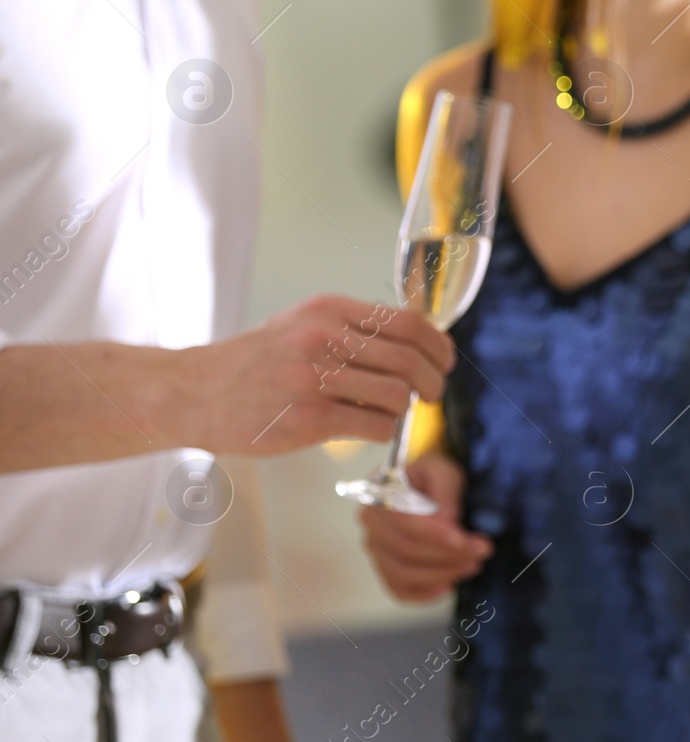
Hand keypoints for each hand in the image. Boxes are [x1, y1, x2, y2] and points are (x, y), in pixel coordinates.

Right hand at [182, 295, 456, 454]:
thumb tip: (416, 346)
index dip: (438, 346)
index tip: (444, 363)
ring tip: (391, 414)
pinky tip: (368, 430)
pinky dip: (383, 431)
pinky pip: (374, 426)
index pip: (408, 322)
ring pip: (396, 396)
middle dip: (433, 382)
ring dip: (404, 410)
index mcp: (329, 310)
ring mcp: (314, 379)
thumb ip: (353, 329)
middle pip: (410, 360)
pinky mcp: (308, 419)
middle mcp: (323, 338)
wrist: (194, 392)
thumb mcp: (303, 324)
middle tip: (432, 395)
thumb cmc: (257, 362)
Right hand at [360, 450, 491, 601]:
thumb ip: (445, 491)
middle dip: (447, 555)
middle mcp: (371, 524)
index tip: (463, 540)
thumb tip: (446, 520)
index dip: (434, 535)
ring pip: (403, 573)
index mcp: (380, 493)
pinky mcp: (386, 569)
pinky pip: (400, 590)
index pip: (404, 522)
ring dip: (441, 574)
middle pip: (405, 550)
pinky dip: (425, 594)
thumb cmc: (433, 478)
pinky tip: (450, 584)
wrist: (426, 489)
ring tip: (473, 565)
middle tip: (482, 550)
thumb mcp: (445, 472)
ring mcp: (376, 549)